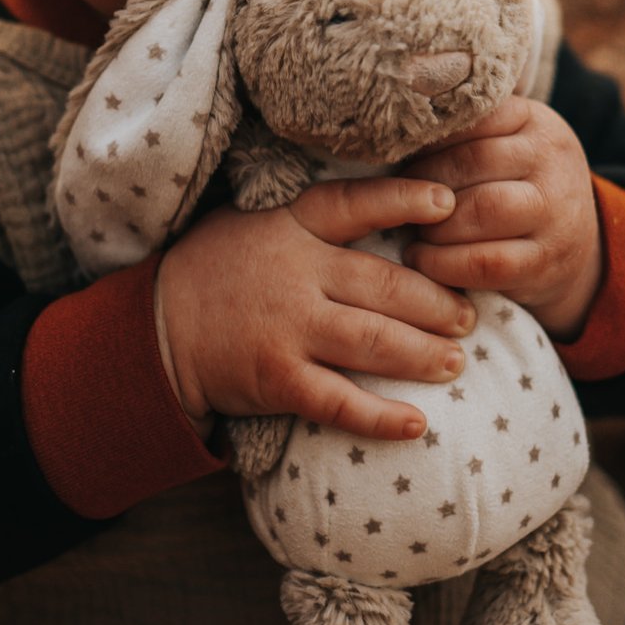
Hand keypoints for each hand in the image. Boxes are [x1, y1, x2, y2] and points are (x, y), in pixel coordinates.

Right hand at [156, 178, 477, 443]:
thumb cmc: (218, 269)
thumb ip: (315, 219)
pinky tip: (416, 424)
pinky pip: (340, 402)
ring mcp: (288, 329)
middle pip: (385, 286)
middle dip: (437, 304)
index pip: (357, 204)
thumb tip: (391, 210)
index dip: (406, 200)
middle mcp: (296, 274)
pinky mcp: (278, 380)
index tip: (449, 205)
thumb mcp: (259, 223)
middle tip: (468, 317)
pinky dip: (381, 417)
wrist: (155, 328)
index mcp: (291, 226)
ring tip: (456, 362)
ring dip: (424, 355)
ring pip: (375, 342)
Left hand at [397, 97, 604, 338]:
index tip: (401, 156)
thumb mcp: (511, 146)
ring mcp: (555, 212)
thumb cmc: (520, 189)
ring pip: (482, 209)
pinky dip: (443, 263)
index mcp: (538, 123)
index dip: (430, 139)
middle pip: (474, 161)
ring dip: (434, 224)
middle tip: (399, 199)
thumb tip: (398, 122)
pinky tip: (422, 259)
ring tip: (412, 230)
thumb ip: (469, 132)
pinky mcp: (545, 261)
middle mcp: (552, 161)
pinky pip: (485, 261)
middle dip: (427, 183)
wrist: (578, 248)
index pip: (476, 117)